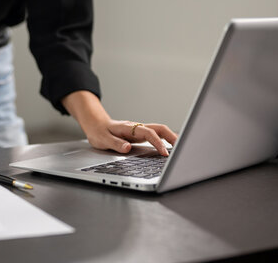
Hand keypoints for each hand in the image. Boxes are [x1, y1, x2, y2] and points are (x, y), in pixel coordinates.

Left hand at [62, 91, 177, 155]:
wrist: (95, 124)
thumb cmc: (99, 132)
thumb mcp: (103, 140)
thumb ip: (115, 144)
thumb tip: (127, 148)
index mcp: (129, 128)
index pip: (148, 133)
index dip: (158, 142)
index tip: (165, 153)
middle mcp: (136, 127)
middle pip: (159, 128)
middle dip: (172, 137)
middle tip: (182, 148)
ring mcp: (139, 130)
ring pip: (159, 130)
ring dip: (171, 137)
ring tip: (181, 148)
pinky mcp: (139, 134)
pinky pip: (156, 135)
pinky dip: (165, 139)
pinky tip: (170, 148)